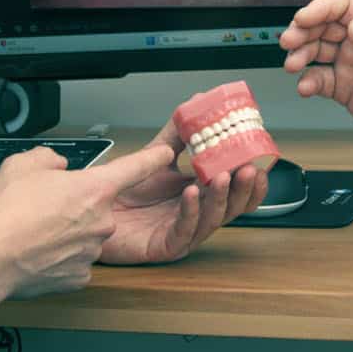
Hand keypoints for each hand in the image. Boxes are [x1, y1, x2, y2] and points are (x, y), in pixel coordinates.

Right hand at [0, 142, 174, 299]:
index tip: (167, 155)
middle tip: (43, 209)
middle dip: (76, 207)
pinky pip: (75, 262)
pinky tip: (37, 254)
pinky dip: (59, 258)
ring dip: (66, 233)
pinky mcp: (80, 276)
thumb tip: (56, 166)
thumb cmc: (5, 211)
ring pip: (85, 236)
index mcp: (94, 188)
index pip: (134, 168)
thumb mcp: (22, 165)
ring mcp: (93, 251)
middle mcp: (102, 220)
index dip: (152, 159)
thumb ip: (47, 159)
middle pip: (97, 208)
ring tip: (34, 232)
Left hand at [100, 119, 267, 265]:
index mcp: (198, 194)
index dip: (250, 179)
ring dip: (221, 198)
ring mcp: (183, 231)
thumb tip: (196, 105)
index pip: (234, 189)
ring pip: (213, 220)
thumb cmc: (124, 191)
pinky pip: (185, 231)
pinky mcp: (166, 246)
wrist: (93, 210)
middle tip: (250, 170)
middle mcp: (195, 214)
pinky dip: (191, 211)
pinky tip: (191, 194)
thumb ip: (177, 134)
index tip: (259, 160)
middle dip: (244, 189)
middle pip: (231, 207)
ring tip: (222, 177)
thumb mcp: (155, 155)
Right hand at [278, 0, 352, 155]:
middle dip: (303, 30)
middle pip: (324, 25)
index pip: (345, 5)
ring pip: (316, 50)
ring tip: (292, 64)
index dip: (321, 7)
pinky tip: (305, 87)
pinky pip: (320, 79)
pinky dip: (308, 81)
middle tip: (289, 41)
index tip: (304, 18)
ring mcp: (352, 63)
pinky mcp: (346, 88)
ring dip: (301, 54)